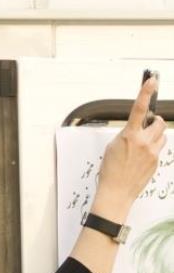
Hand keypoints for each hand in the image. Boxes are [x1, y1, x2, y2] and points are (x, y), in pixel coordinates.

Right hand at [94, 76, 166, 218]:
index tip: (152, 80)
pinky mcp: (156, 162)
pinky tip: (140, 160)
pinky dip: (152, 150)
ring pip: (162, 136)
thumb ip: (125, 136)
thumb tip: (134, 132)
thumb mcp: (112, 148)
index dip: (146, 92)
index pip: (140, 108)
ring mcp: (152, 153)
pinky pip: (158, 149)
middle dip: (154, 122)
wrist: (116, 192)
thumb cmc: (110, 172)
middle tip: (146, 126)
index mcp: (130, 136)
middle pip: (159, 123)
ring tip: (142, 146)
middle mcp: (144, 142)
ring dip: (154, 136)